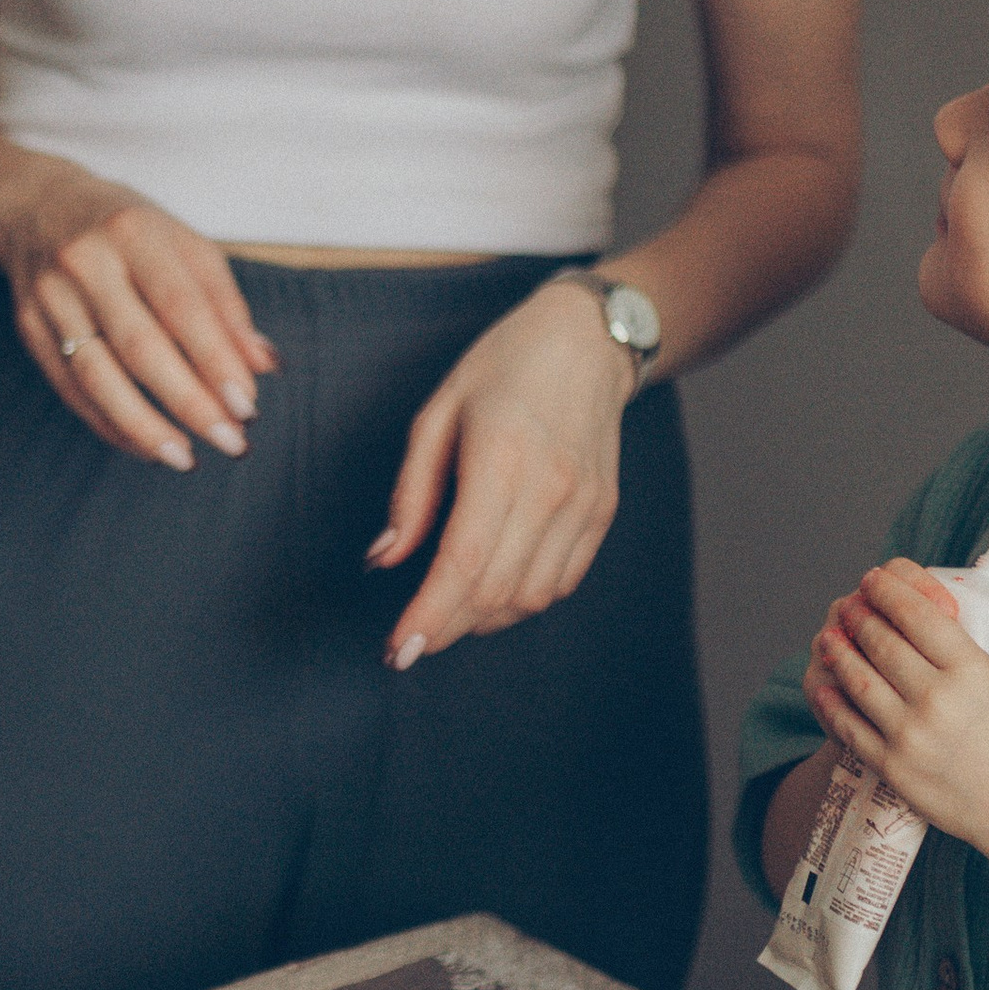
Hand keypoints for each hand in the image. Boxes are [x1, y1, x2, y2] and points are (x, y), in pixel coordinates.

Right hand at [0, 155, 275, 469]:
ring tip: (185, 459)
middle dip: (189, 402)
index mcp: (134, 231)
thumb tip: (263, 365)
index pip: (181, 305)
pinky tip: (145, 446)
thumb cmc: (129, 231)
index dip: (216, 360)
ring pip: (96, 376)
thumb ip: (225, 304)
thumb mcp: (183, 244)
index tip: (247, 405)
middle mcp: (85, 261)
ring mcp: (50, 296)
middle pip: (139, 346)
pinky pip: (70, 388)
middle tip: (230, 442)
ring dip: (143, 426)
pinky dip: (109, 423)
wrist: (37, 207)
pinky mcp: (30, 327)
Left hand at [375, 282, 630, 665]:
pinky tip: (492, 594)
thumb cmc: (502, 366)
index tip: (401, 650)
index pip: (465, 562)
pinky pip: (562, 581)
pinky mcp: (602, 512)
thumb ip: (411, 492)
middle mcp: (551, 488)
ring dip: (484, 620)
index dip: (430, 616)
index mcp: (501, 458)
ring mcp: (585, 504)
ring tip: (447, 615)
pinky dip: (523, 601)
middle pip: (496, 590)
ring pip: (532, 597)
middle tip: (410, 643)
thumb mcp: (438, 413)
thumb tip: (385, 558)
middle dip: (447, 627)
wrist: (588, 339)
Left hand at [804, 560, 988, 858]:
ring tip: (831, 636)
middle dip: (861, 615)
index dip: (890, 590)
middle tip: (852, 603)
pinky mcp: (894, 767)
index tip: (876, 579)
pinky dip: (833, 699)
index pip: (919, 615)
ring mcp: (912, 735)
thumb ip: (976, 651)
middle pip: (883, 642)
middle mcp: (939, 700)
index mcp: (974, 672)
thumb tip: (957, 609)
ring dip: (840, 651)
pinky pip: (851, 725)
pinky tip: (827, 683)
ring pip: (859, 679)